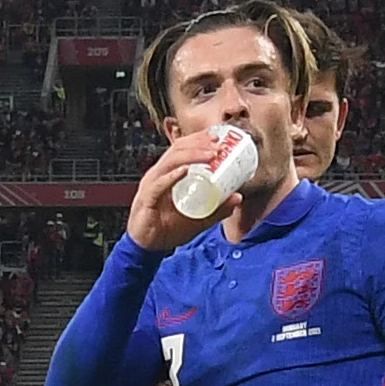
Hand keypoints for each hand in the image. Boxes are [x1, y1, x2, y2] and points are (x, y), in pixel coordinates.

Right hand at [124, 129, 235, 253]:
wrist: (148, 248)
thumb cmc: (168, 229)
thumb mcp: (200, 218)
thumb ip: (218, 209)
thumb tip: (238, 197)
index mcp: (169, 174)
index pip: (182, 148)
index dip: (199, 139)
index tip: (218, 137)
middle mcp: (159, 175)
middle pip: (177, 149)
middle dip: (199, 144)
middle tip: (219, 146)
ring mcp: (151, 185)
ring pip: (170, 162)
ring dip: (191, 155)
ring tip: (210, 155)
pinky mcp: (146, 199)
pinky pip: (158, 184)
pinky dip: (172, 176)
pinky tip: (185, 170)